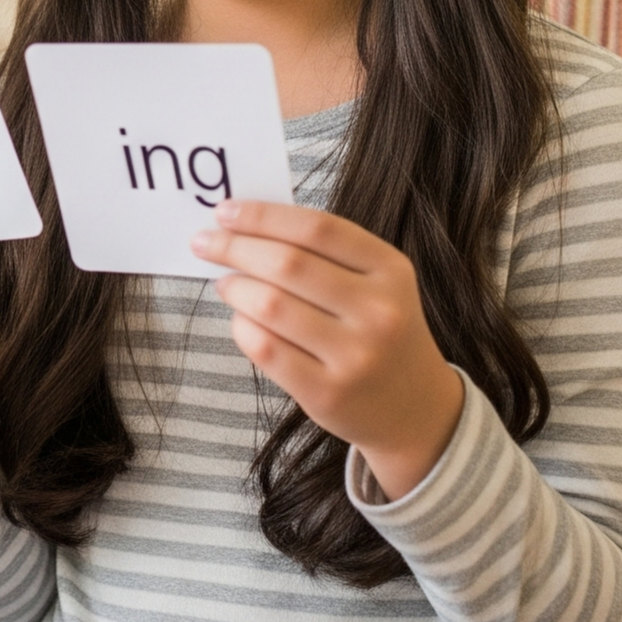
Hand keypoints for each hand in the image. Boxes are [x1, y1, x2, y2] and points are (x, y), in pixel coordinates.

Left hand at [192, 200, 464, 499]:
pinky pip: (264, 348)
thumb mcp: (374, 282)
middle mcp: (379, 311)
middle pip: (287, 263)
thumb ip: (321, 251)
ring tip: (225, 282)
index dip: (263, 216)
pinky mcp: (328, 393)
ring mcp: (356, 356)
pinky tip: (241, 319)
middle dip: (234, 247)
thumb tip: (241, 224)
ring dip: (234, 287)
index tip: (224, 211)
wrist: (416, 409)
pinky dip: (241, 326)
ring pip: (270, 304)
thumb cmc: (377, 329)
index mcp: (391, 270)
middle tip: (205, 242)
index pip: (317, 228)